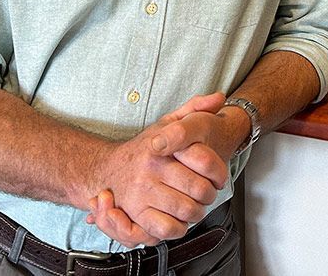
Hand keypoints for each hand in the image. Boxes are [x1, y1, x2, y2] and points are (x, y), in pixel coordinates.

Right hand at [84, 93, 227, 246]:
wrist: (107, 169)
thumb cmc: (144, 148)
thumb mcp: (167, 122)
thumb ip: (194, 108)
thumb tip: (218, 98)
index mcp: (161, 146)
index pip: (203, 160)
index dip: (219, 172)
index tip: (219, 176)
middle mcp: (150, 170)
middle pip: (198, 190)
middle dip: (210, 195)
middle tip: (208, 194)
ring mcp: (141, 193)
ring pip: (186, 211)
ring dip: (196, 213)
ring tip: (195, 207)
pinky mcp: (135, 215)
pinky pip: (165, 229)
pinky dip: (178, 228)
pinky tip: (179, 220)